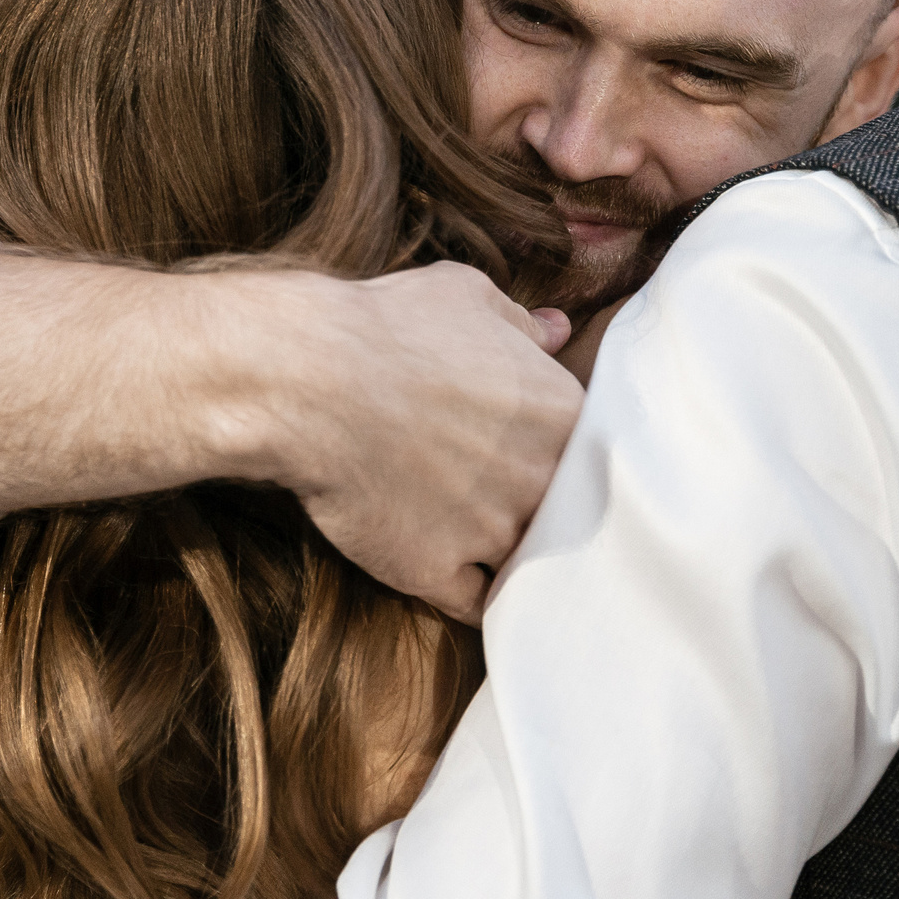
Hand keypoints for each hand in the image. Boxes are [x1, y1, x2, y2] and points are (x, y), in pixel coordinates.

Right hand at [234, 262, 583, 623]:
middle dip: (538, 507)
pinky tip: (451, 573)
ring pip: (522, 563)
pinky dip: (467, 593)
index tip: (528, 451)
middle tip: (500, 495)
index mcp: (562, 413)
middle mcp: (540, 480)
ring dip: (505, 554)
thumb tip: (557, 330)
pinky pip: (472, 604)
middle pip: (562, 512)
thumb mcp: (463, 295)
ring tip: (477, 540)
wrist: (310, 380)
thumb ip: (520, 322)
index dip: (556, 453)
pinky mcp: (435, 571)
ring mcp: (491, 532)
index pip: (588, 451)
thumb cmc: (387, 325)